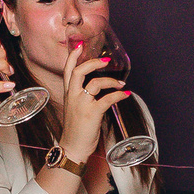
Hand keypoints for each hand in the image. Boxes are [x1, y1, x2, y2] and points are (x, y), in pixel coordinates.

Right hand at [57, 40, 128, 155]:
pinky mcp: (92, 113)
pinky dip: (119, 94)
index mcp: (68, 94)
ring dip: (111, 81)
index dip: (73, 57)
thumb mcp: (74, 108)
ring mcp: (82, 104)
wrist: (72, 147)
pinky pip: (108, 98)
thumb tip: (99, 88)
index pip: (67, 70)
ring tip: (121, 83)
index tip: (80, 46)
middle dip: (93, 62)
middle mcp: (72, 96)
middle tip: (106, 60)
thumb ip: (81, 96)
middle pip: (79, 71)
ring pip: (95, 82)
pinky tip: (126, 94)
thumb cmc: (75, 129)